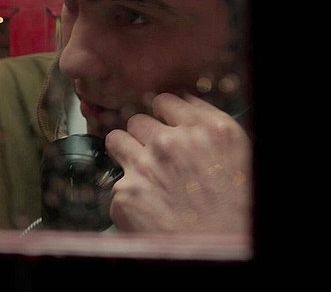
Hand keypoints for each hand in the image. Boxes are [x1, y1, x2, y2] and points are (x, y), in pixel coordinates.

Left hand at [104, 92, 251, 234]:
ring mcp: (146, 166)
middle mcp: (174, 142)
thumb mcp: (238, 157)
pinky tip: (146, 207)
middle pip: (138, 119)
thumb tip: (184, 115)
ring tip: (141, 174)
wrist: (224, 254)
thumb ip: (207, 130)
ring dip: (125, 152)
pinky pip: (116, 180)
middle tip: (153, 155)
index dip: (162, 114)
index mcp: (209, 131)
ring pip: (117, 138)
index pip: (166, 100)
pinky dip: (127, 193)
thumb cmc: (237, 213)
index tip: (161, 123)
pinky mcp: (126, 192)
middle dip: (143, 135)